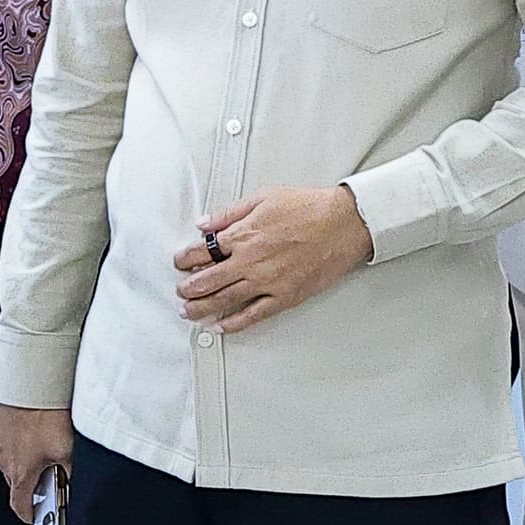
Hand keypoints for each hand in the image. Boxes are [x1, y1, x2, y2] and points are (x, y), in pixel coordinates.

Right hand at [0, 404, 73, 524]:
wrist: (30, 387)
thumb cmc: (45, 417)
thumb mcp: (67, 450)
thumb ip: (66, 470)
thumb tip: (67, 476)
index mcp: (20, 474)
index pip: (19, 505)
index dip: (27, 514)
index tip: (32, 515)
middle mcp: (4, 461)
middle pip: (17, 482)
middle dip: (31, 481)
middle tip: (49, 472)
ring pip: (11, 459)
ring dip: (24, 458)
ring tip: (43, 444)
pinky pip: (6, 439)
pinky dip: (18, 439)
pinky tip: (33, 428)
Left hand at [173, 186, 372, 335]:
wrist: (344, 224)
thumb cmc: (309, 208)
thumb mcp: (263, 198)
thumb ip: (229, 213)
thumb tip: (205, 223)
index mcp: (242, 235)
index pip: (201, 251)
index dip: (185, 258)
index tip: (180, 261)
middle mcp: (249, 262)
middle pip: (207, 280)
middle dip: (188, 287)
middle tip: (180, 290)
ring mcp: (266, 282)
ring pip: (223, 300)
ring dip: (201, 308)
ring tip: (189, 311)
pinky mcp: (284, 297)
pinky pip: (253, 315)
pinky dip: (234, 323)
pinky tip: (221, 326)